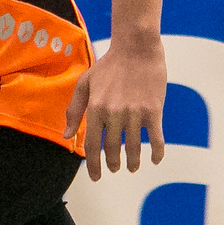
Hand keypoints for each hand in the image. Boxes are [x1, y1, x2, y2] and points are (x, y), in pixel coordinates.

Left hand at [65, 34, 166, 180]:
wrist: (136, 47)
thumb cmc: (109, 65)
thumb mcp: (85, 84)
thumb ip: (74, 110)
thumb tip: (67, 136)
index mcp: (95, 108)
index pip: (92, 145)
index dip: (93, 165)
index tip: (96, 177)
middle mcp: (114, 113)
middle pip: (112, 150)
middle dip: (113, 164)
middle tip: (115, 169)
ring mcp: (135, 113)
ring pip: (134, 148)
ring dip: (132, 163)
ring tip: (132, 168)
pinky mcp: (153, 110)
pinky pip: (156, 138)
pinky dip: (157, 153)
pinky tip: (155, 160)